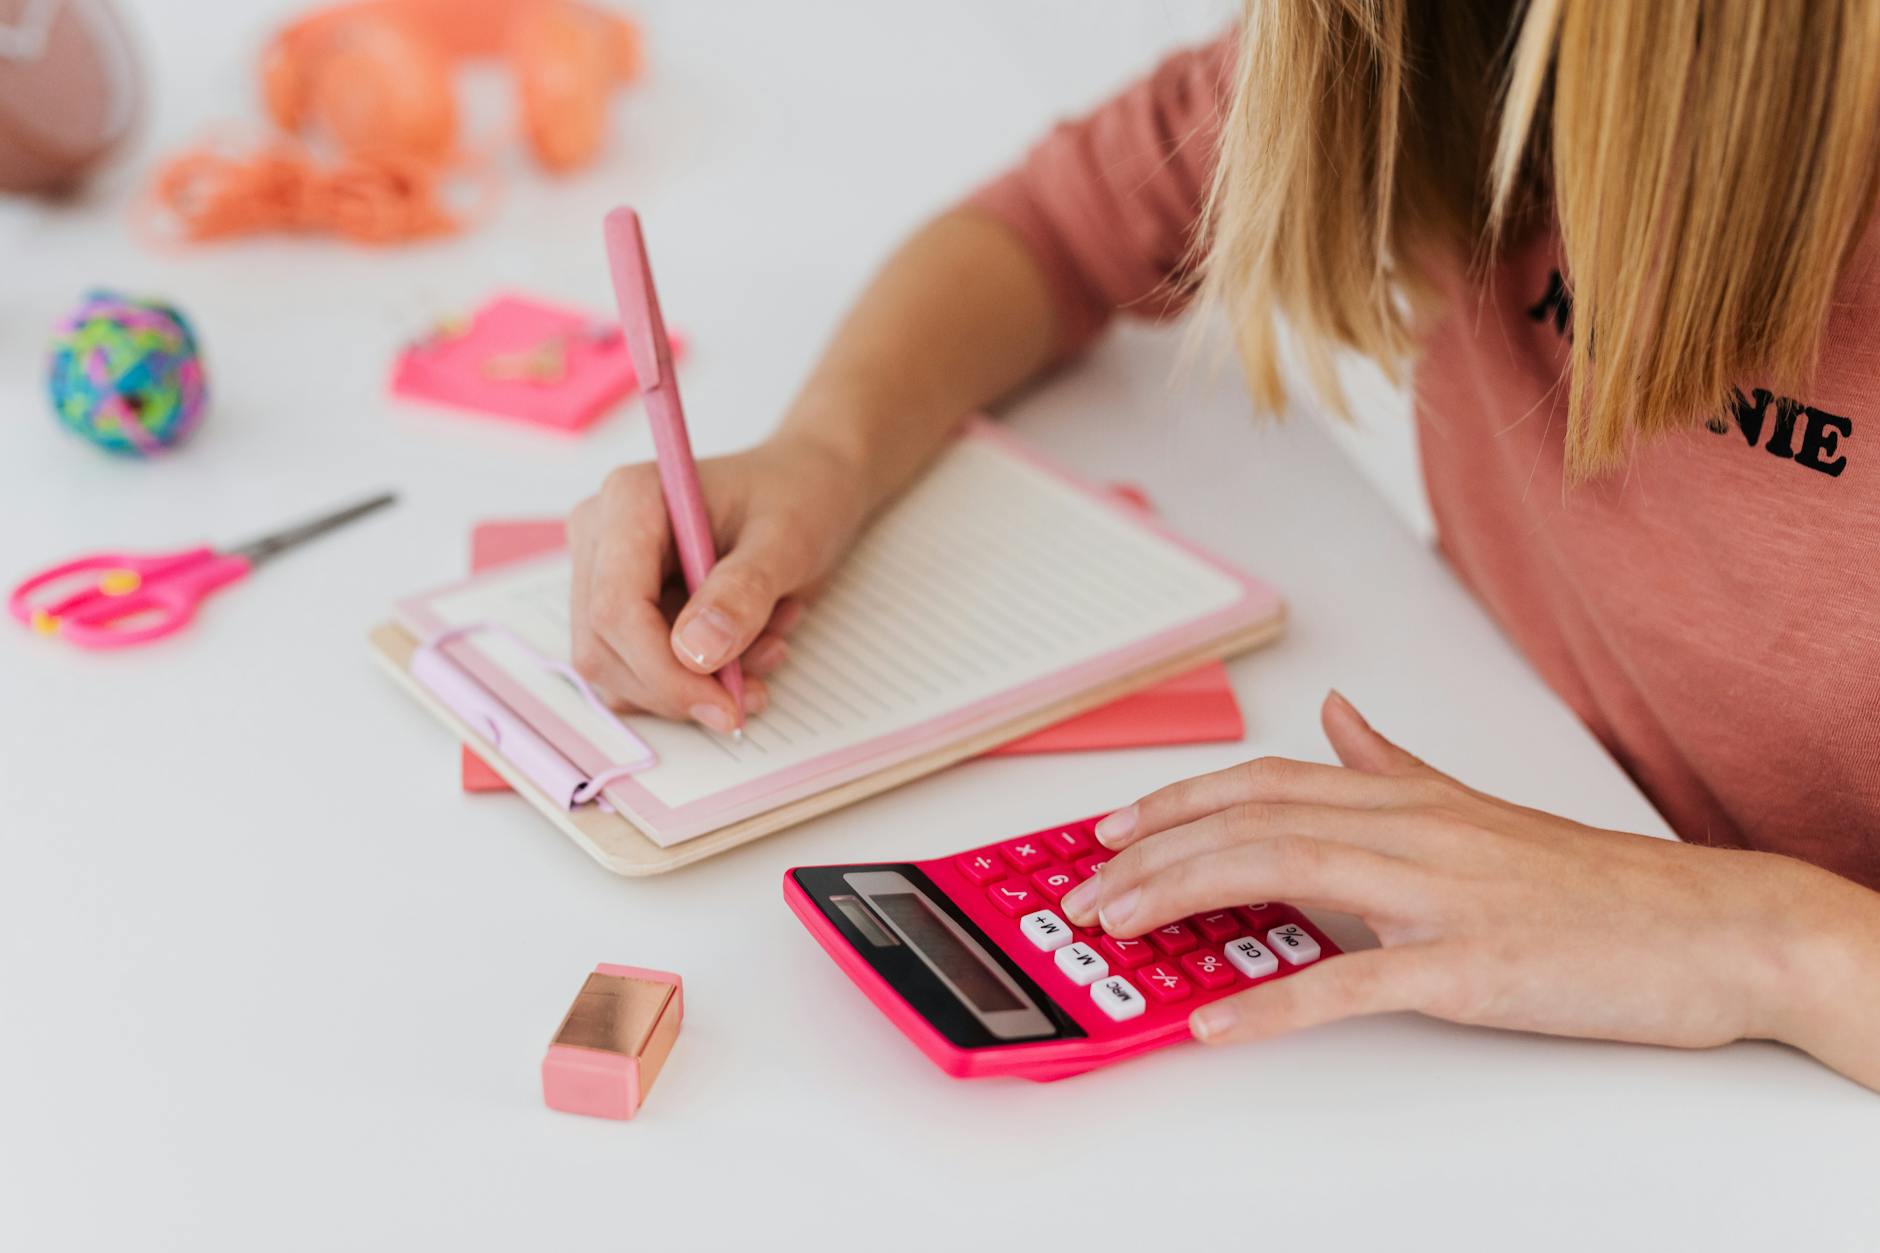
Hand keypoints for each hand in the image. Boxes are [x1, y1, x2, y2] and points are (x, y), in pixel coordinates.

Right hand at [567, 433, 866, 731]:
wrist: (805, 490)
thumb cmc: (796, 498)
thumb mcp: (788, 540)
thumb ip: (744, 591)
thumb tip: (695, 652)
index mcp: (630, 499)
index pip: (615, 608)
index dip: (663, 670)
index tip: (724, 705)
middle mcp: (601, 536)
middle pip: (603, 648)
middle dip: (678, 689)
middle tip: (753, 693)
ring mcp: (603, 575)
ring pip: (616, 672)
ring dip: (693, 686)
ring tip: (768, 646)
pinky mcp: (620, 610)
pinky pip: (637, 675)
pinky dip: (693, 683)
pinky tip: (748, 649)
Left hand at [1061, 692, 1879, 1082]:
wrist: (1710, 928)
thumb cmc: (1592, 886)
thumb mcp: (1479, 808)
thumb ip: (1398, 765)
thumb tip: (1343, 719)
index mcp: (1409, 797)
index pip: (1266, 782)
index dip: (1178, 801)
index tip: (1111, 830)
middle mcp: (1413, 829)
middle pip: (1253, 820)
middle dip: (1154, 853)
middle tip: (1084, 889)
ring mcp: (1441, 893)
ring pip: (1284, 870)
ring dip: (1184, 899)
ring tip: (1116, 931)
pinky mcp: (1471, 966)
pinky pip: (1356, 980)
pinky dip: (1276, 1001)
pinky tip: (1218, 1021)